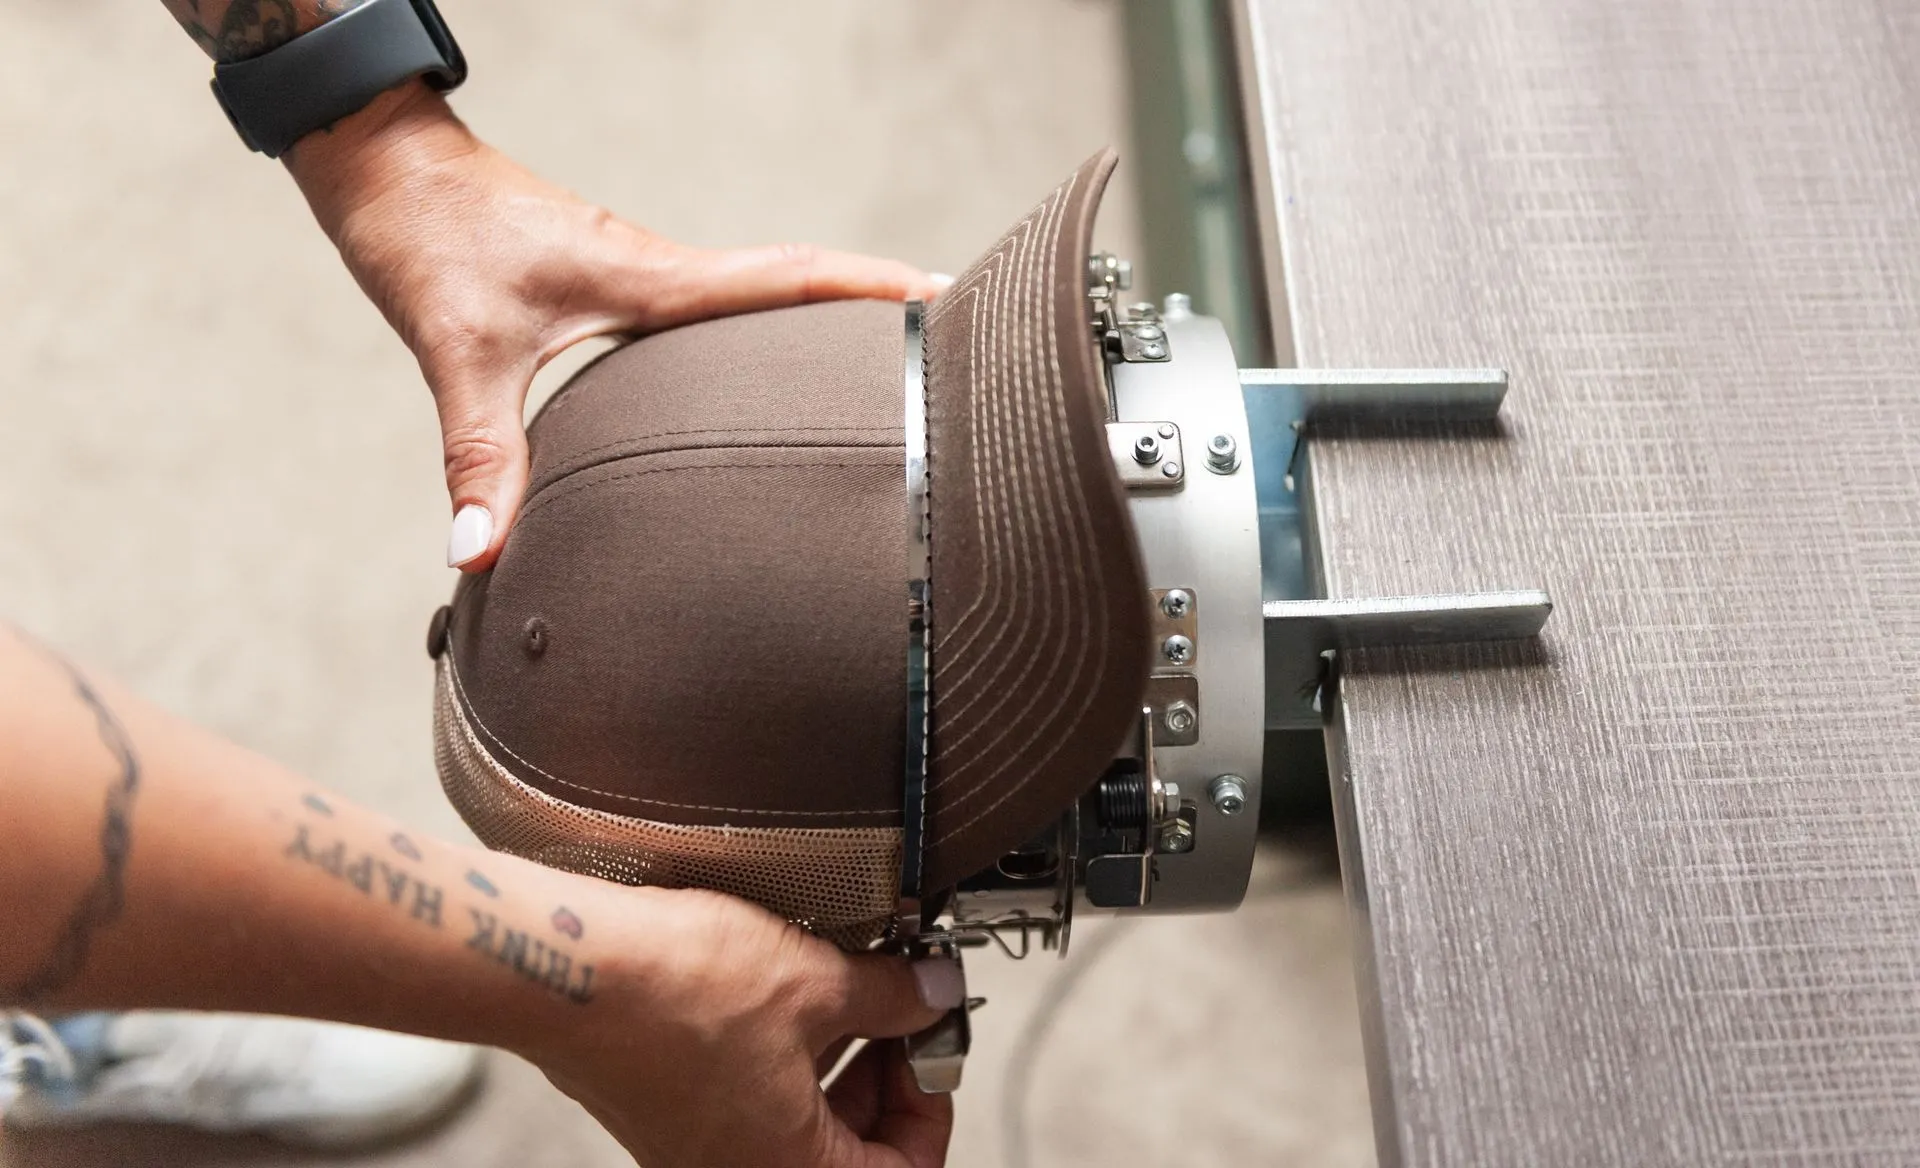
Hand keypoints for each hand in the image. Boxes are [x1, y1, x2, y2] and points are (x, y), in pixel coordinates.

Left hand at [285, 83, 946, 570]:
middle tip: (951, 348)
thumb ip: (481, 455)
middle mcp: (658, 272)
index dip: (874, 289)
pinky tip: (756, 377)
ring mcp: (638, 276)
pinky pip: (710, 311)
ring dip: (823, 318)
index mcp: (648, 278)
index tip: (950, 296)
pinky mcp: (610, 285)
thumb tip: (482, 553)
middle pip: (797, 287)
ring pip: (757, 297)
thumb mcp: (458, 346)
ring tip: (882, 370)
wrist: (382, 163)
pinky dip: (756, 333)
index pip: (789, 279)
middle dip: (877, 308)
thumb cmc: (425, 231)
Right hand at [521, 884, 960, 1167]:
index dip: (930, 1102)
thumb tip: (932, 994)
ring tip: (839, 988)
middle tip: (893, 1010)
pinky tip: (780, 990)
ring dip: (832, 1061)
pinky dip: (779, 1055)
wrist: (566, 963)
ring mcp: (695, 1149)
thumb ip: (892, 998)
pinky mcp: (662, 1111)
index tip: (929, 1043)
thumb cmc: (674, 988)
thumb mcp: (815, 983)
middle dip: (883, 1077)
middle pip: (850, 1153)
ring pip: (797, 1125)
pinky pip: (747, 1102)